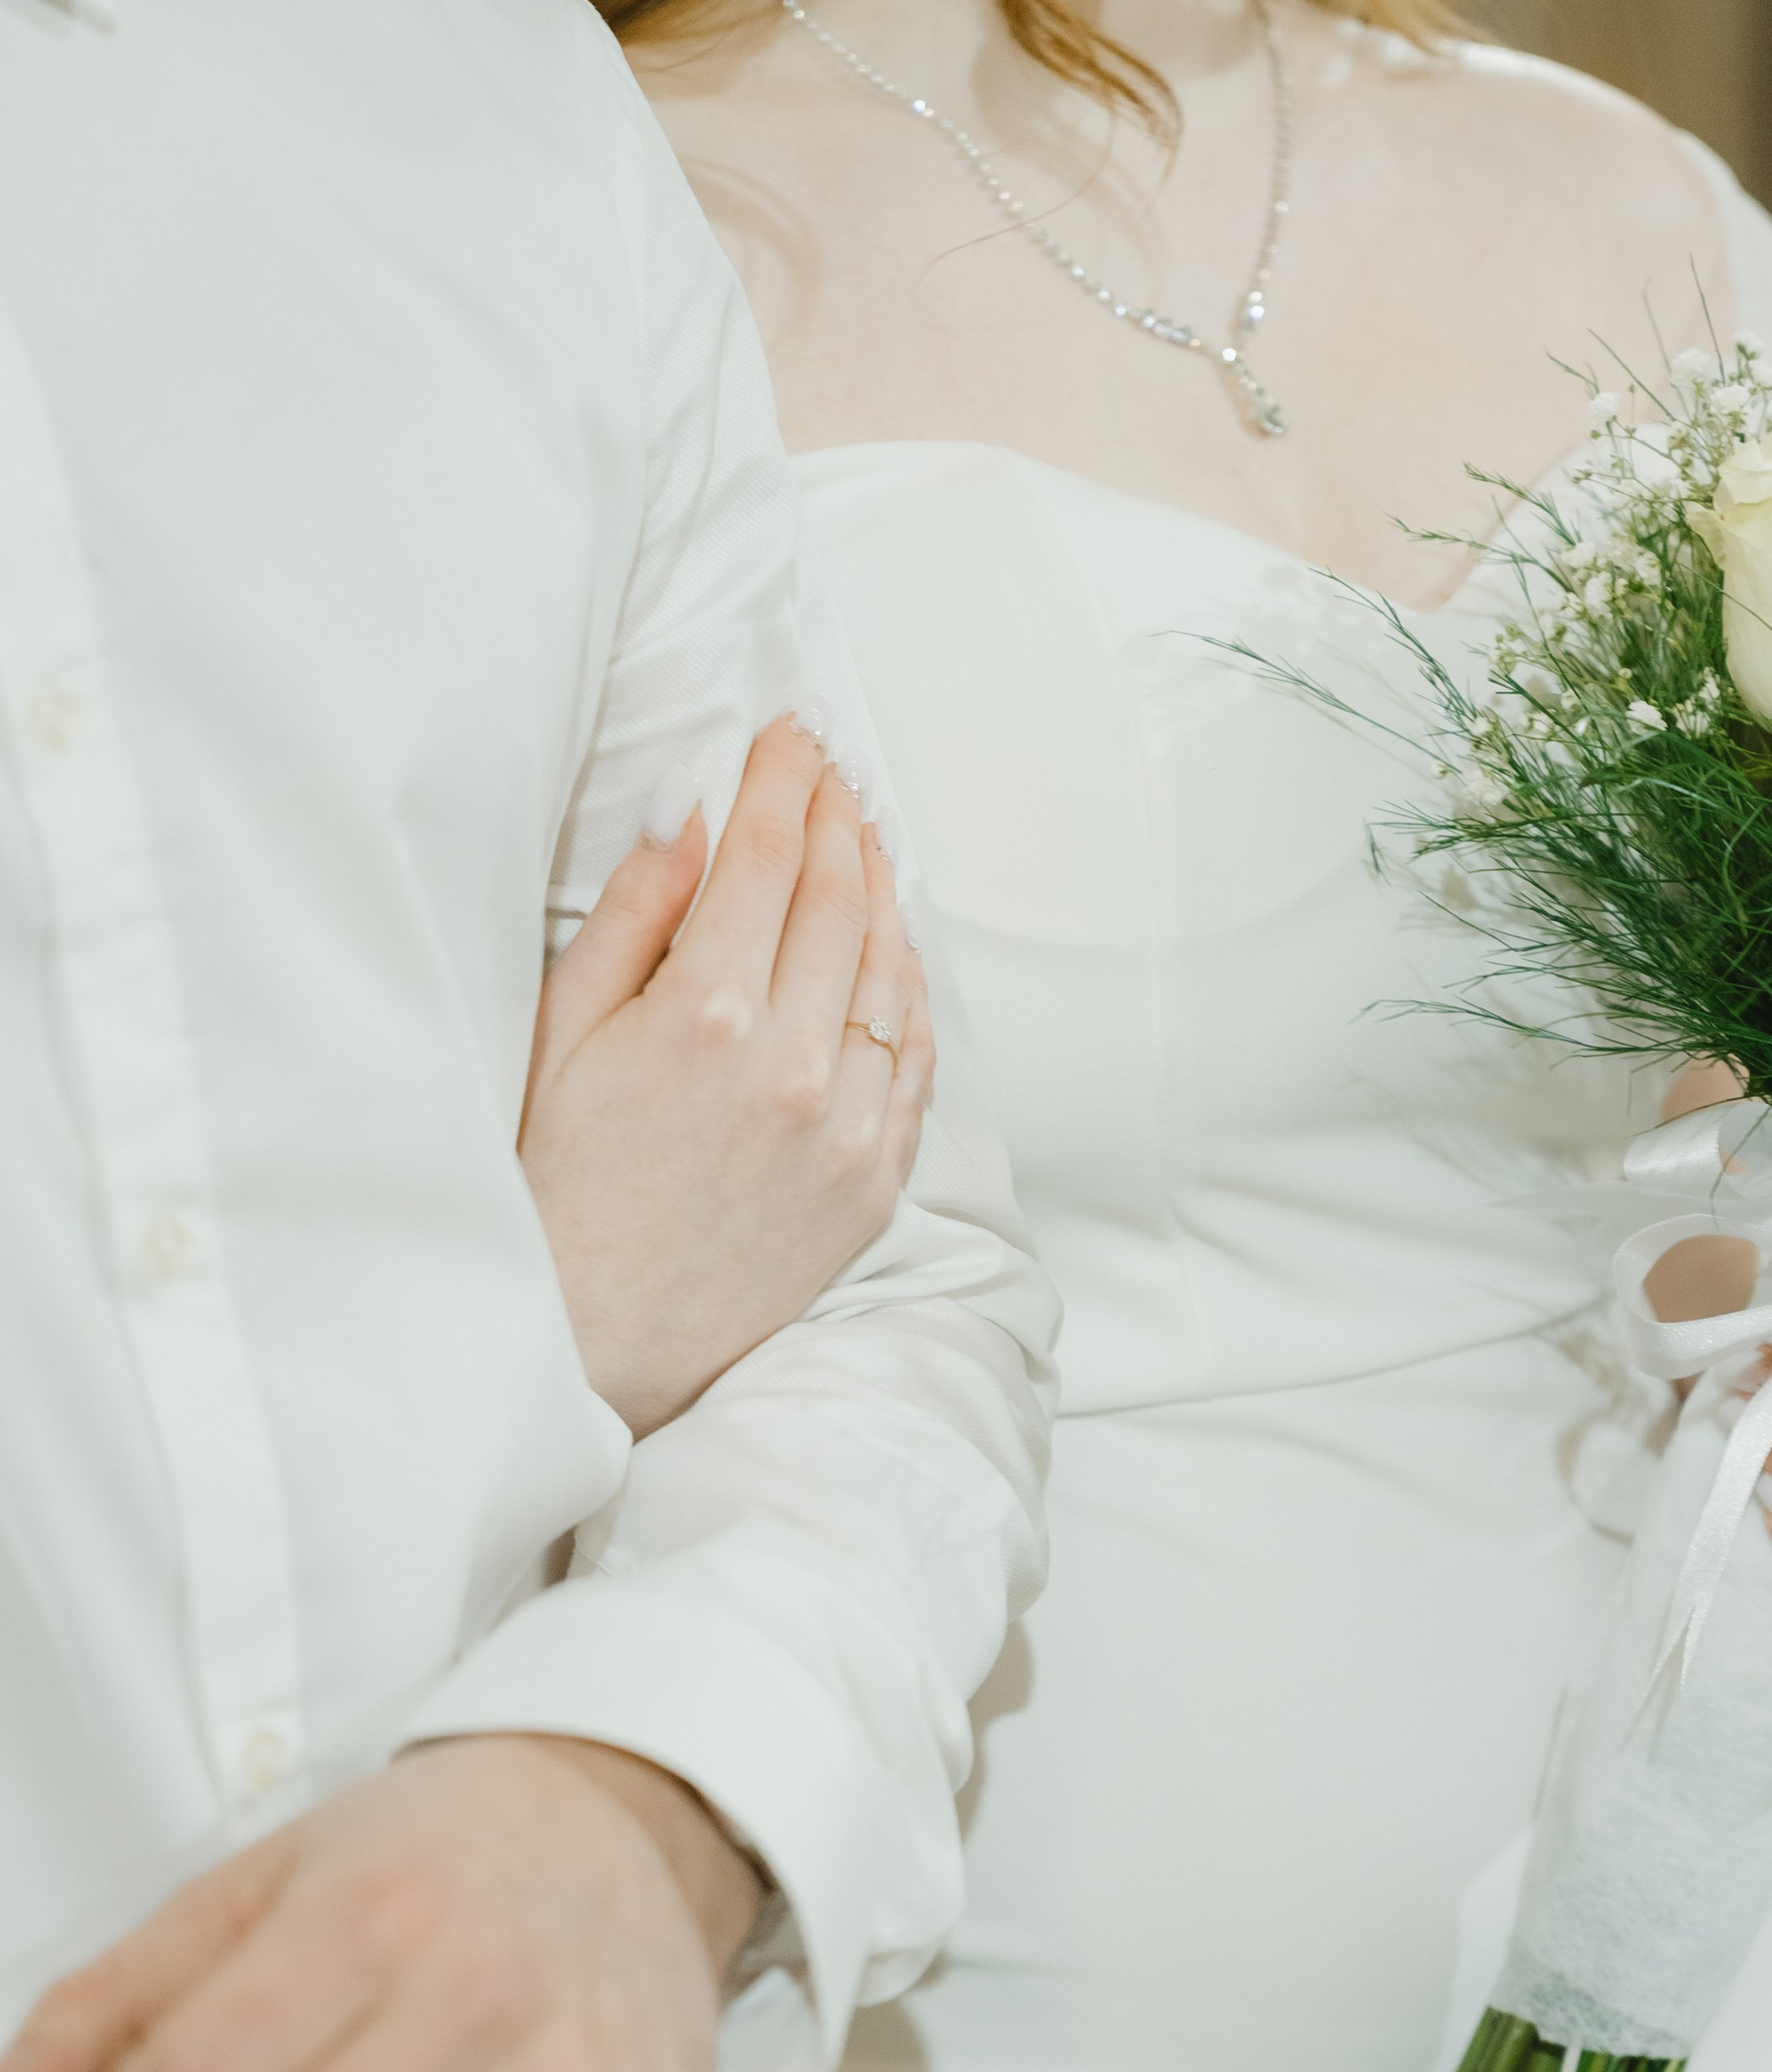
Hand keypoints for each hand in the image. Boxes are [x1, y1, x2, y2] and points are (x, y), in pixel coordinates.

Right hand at [523, 718, 935, 1436]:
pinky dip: (910, 986)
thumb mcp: (562, 1034)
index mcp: (705, 1017)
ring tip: (866, 837)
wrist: (597, 1338)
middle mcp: (795, 1066)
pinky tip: (892, 947)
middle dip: (837, 816)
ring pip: (893, 970)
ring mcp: (848, 1128)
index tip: (790, 733)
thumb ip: (633, 916)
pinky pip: (917, 1056)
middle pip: (840, 898)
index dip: (783, 780)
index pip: (767, 856)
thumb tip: (690, 810)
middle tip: (832, 768)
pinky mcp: (876, 1180)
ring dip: (882, 889)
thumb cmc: (555, 1182)